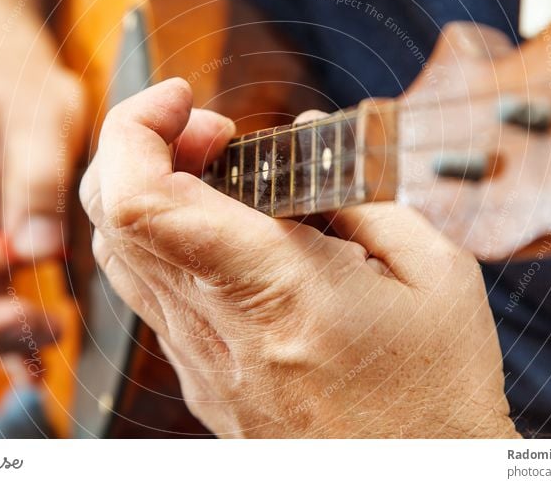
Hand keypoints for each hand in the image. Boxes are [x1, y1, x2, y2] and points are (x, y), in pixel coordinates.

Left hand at [81, 78, 517, 437]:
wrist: (415, 486)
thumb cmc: (439, 392)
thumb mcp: (433, 275)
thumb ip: (363, 196)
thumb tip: (304, 144)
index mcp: (273, 290)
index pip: (139, 201)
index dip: (135, 129)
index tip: (184, 101)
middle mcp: (217, 330)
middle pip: (111, 216)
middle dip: (145, 144)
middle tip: (214, 130)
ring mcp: (201, 364)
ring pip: (122, 255)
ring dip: (153, 190)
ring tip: (223, 173)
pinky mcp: (205, 382)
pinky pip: (155, 296)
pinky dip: (171, 240)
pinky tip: (232, 235)